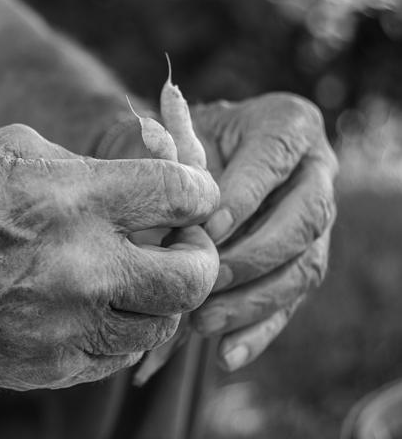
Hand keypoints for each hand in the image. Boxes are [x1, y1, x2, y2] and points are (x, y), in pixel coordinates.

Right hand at [0, 124, 219, 389]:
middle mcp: (76, 269)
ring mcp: (60, 327)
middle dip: (197, 254)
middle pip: (192, 276)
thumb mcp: (12, 148)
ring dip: (155, 297)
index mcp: (70, 199)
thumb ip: (89, 163)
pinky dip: (114, 331)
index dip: (198, 190)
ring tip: (130, 275)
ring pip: (157, 325)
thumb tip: (148, 170)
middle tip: (179, 244)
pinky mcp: (41, 368)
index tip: (190, 195)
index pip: (182, 194)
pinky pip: (110, 358)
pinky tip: (90, 307)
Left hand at [188, 93, 337, 370]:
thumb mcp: (166, 144)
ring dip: (254, 301)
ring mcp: (315, 222)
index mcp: (286, 125)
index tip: (205, 228)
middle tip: (206, 278)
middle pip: (306, 220)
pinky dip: (257, 332)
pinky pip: (290, 303)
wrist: (169, 165)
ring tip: (204, 322)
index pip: (274, 163)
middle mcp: (314, 171)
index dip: (243, 198)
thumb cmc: (165, 148)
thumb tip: (172, 234)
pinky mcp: (300, 265)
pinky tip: (225, 354)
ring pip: (304, 268)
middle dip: (254, 256)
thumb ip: (174, 175)